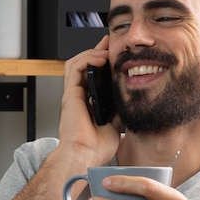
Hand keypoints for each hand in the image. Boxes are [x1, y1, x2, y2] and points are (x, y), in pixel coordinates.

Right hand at [58, 36, 120, 166]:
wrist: (86, 156)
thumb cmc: (96, 148)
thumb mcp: (115, 126)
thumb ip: (119, 112)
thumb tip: (130, 101)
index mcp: (88, 104)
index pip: (94, 76)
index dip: (103, 63)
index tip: (115, 54)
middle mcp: (79, 98)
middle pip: (84, 66)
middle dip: (97, 51)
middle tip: (110, 43)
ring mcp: (73, 95)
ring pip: (76, 63)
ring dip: (91, 53)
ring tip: (105, 50)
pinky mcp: (69, 95)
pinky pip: (74, 69)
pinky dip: (87, 59)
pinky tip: (100, 58)